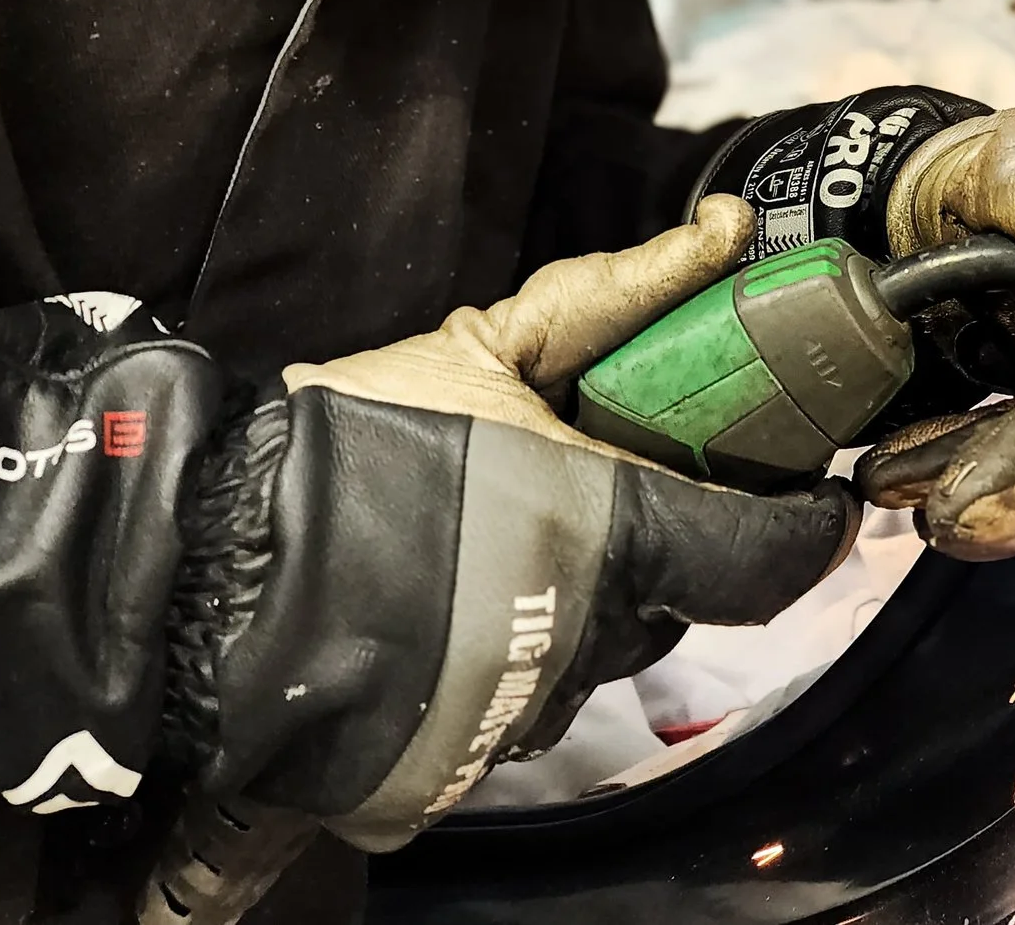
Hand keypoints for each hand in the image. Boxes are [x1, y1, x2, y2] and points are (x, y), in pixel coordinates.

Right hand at [0, 200, 853, 869]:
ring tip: (494, 539)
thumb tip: (727, 230)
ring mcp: (511, 722)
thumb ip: (618, 295)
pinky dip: (499, 662)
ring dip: (574, 605)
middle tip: (603, 488)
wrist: (192, 557)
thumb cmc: (348, 435)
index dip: (805, 526)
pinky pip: (511, 715)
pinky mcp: (443, 782)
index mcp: (609, 535)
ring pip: (590, 659)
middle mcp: (579, 642)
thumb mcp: (485, 343)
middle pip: (670, 604)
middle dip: (657, 549)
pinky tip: (448, 607)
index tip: (822, 500)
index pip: (762, 554)